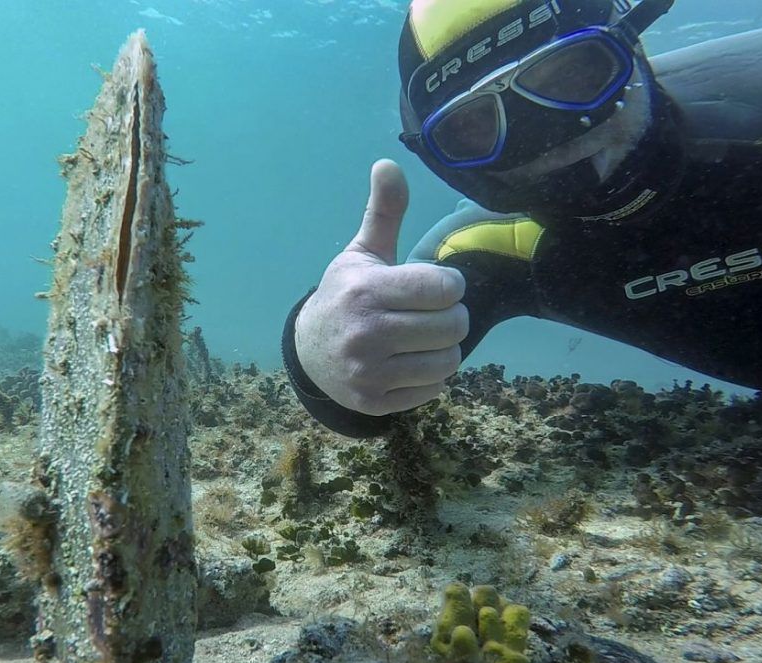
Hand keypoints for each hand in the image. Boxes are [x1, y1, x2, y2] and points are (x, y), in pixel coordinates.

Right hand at [295, 159, 467, 415]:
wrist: (309, 352)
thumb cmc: (345, 295)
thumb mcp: (362, 253)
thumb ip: (384, 212)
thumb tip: (388, 162)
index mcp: (366, 291)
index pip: (444, 288)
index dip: (450, 285)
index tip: (435, 286)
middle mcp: (366, 334)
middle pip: (452, 326)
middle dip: (451, 317)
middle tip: (433, 314)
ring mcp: (368, 372)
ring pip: (448, 361)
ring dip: (445, 349)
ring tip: (424, 339)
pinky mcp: (374, 401)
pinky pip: (433, 389)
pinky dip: (430, 376)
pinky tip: (410, 363)